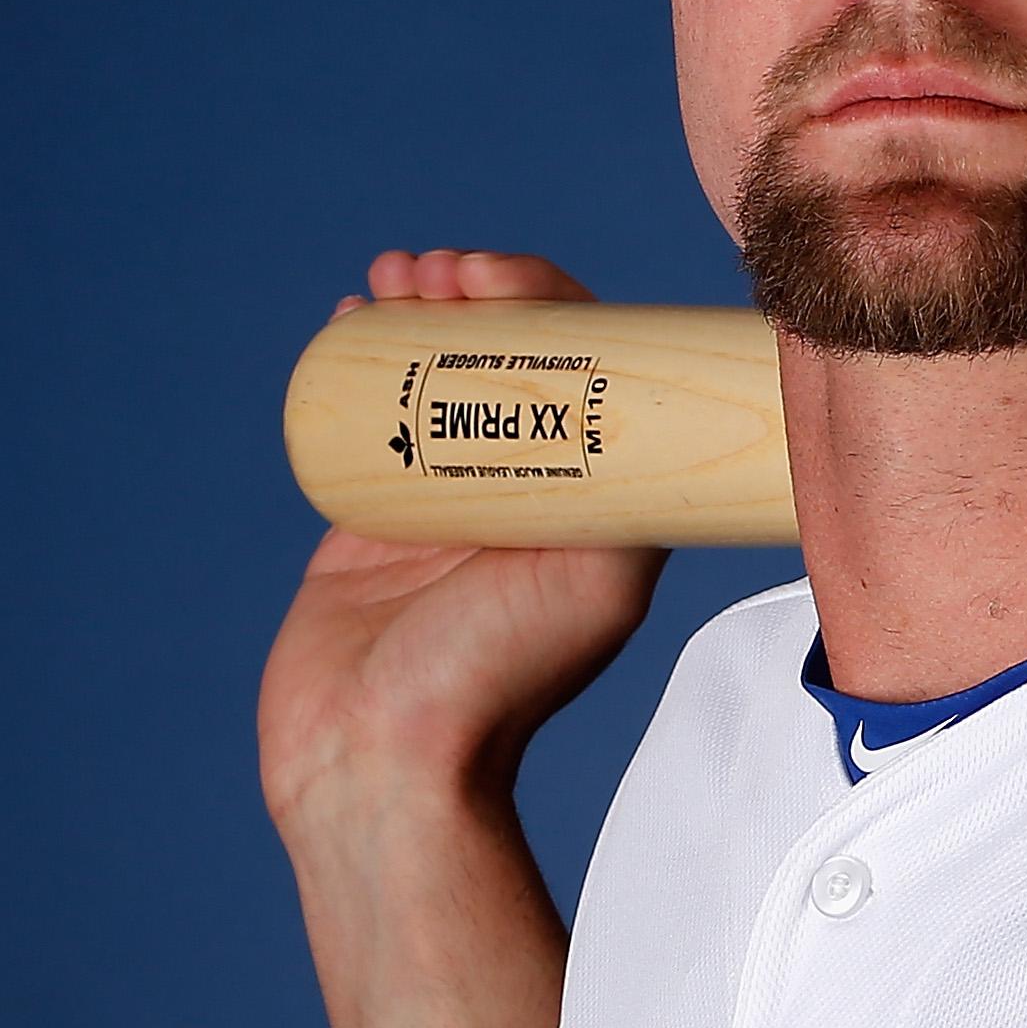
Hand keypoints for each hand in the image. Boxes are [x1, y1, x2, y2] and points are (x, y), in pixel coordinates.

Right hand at [259, 249, 667, 830]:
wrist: (380, 757)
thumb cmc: (496, 680)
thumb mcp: (605, 577)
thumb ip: (637, 495)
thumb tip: (675, 409)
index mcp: (590, 495)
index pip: (582, 363)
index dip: (543, 299)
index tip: (494, 274)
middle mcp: (523, 486)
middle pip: (505, 353)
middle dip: (472, 291)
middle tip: (436, 270)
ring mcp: (443, 495)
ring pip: (434, 370)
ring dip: (416, 308)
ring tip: (391, 279)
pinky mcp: (371, 514)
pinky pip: (367, 413)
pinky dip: (358, 353)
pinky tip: (351, 316)